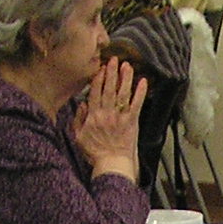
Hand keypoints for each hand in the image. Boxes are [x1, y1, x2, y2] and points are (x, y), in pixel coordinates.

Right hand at [71, 57, 145, 176]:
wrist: (112, 164)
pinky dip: (140, 92)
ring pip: (122, 93)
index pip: (95, 92)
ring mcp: (120, 116)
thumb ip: (79, 119)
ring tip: (127, 66)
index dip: (98, 78)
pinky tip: (143, 82)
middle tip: (114, 59)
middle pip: (109, 88)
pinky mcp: (132, 122)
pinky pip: (136, 104)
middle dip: (112, 72)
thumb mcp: (79, 136)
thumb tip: (82, 104)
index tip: (100, 68)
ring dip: (125, 78)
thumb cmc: (95, 152)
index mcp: (93, 115)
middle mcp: (107, 113)